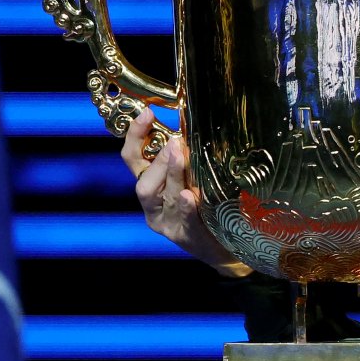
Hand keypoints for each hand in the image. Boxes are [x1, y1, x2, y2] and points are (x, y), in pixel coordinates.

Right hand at [121, 109, 252, 277]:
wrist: (226, 247)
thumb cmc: (208, 207)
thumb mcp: (195, 178)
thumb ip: (187, 158)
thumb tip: (190, 126)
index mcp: (151, 186)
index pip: (133, 159)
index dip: (135, 136)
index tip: (147, 113)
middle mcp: (153, 206)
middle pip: (143, 182)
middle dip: (158, 160)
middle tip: (174, 142)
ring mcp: (166, 223)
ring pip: (160, 198)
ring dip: (171, 175)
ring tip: (180, 156)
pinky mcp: (184, 237)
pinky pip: (183, 221)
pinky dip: (185, 207)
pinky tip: (189, 196)